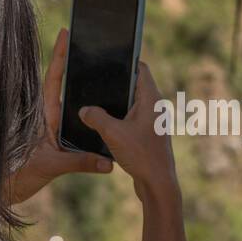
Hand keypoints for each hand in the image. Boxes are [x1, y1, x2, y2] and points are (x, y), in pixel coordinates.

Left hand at [7, 28, 112, 204]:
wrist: (10, 191)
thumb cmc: (21, 175)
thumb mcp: (52, 166)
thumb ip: (80, 162)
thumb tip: (108, 163)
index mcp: (44, 115)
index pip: (53, 78)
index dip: (60, 55)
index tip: (66, 33)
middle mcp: (48, 117)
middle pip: (64, 83)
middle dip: (75, 62)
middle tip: (89, 40)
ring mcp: (53, 127)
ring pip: (72, 101)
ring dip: (83, 86)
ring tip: (100, 66)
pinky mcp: (57, 139)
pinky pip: (76, 120)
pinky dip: (88, 112)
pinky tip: (102, 106)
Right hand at [79, 62, 178, 204]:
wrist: (157, 184)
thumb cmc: (141, 155)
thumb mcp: (113, 133)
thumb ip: (96, 117)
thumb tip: (84, 109)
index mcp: (151, 98)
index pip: (140, 68)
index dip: (126, 60)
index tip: (109, 56)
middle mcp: (154, 106)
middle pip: (134, 85)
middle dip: (116, 83)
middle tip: (96, 79)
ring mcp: (152, 121)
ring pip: (131, 103)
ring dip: (116, 103)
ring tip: (95, 102)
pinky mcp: (148, 134)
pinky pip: (131, 119)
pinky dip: (119, 118)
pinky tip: (103, 124)